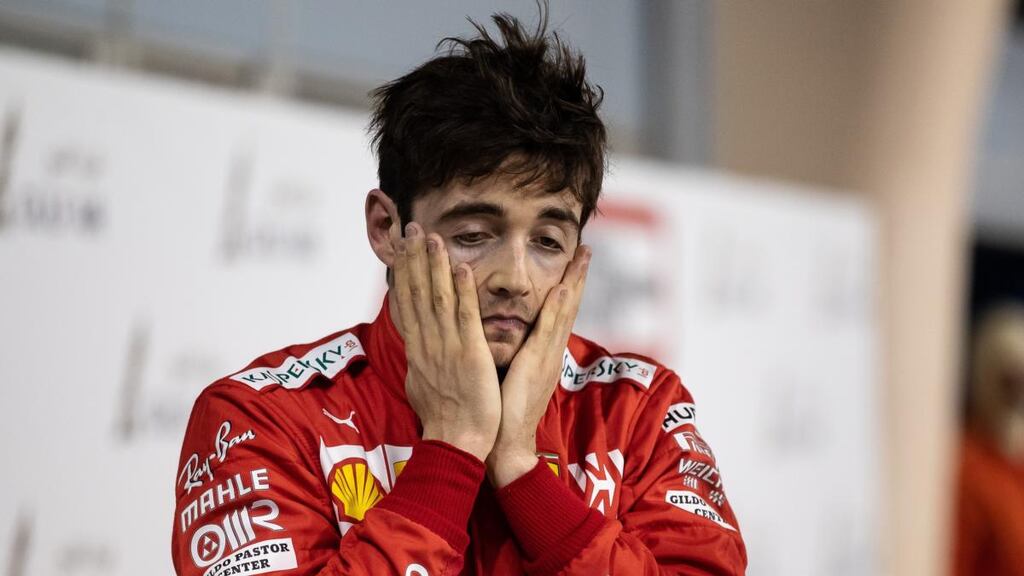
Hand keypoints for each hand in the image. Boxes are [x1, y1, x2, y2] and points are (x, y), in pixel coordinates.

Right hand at [392, 221, 500, 461]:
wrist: (457, 443)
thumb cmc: (445, 420)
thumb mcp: (422, 385)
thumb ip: (420, 362)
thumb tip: (414, 351)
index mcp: (418, 351)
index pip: (407, 303)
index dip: (404, 273)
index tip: (401, 248)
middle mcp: (428, 344)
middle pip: (417, 294)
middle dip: (413, 259)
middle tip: (410, 228)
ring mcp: (448, 348)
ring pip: (438, 299)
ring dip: (434, 266)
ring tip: (431, 237)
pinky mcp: (470, 355)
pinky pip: (465, 317)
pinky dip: (463, 291)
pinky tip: (461, 267)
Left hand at [487, 245, 590, 486]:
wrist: (506, 444)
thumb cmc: (501, 413)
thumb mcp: (510, 376)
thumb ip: (514, 355)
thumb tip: (507, 338)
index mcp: (543, 354)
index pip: (558, 313)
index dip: (567, 286)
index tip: (572, 262)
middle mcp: (549, 352)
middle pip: (568, 307)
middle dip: (578, 277)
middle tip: (586, 249)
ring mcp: (546, 358)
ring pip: (563, 313)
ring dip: (573, 283)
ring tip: (581, 257)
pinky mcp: (536, 365)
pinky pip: (547, 332)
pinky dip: (556, 309)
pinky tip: (561, 288)